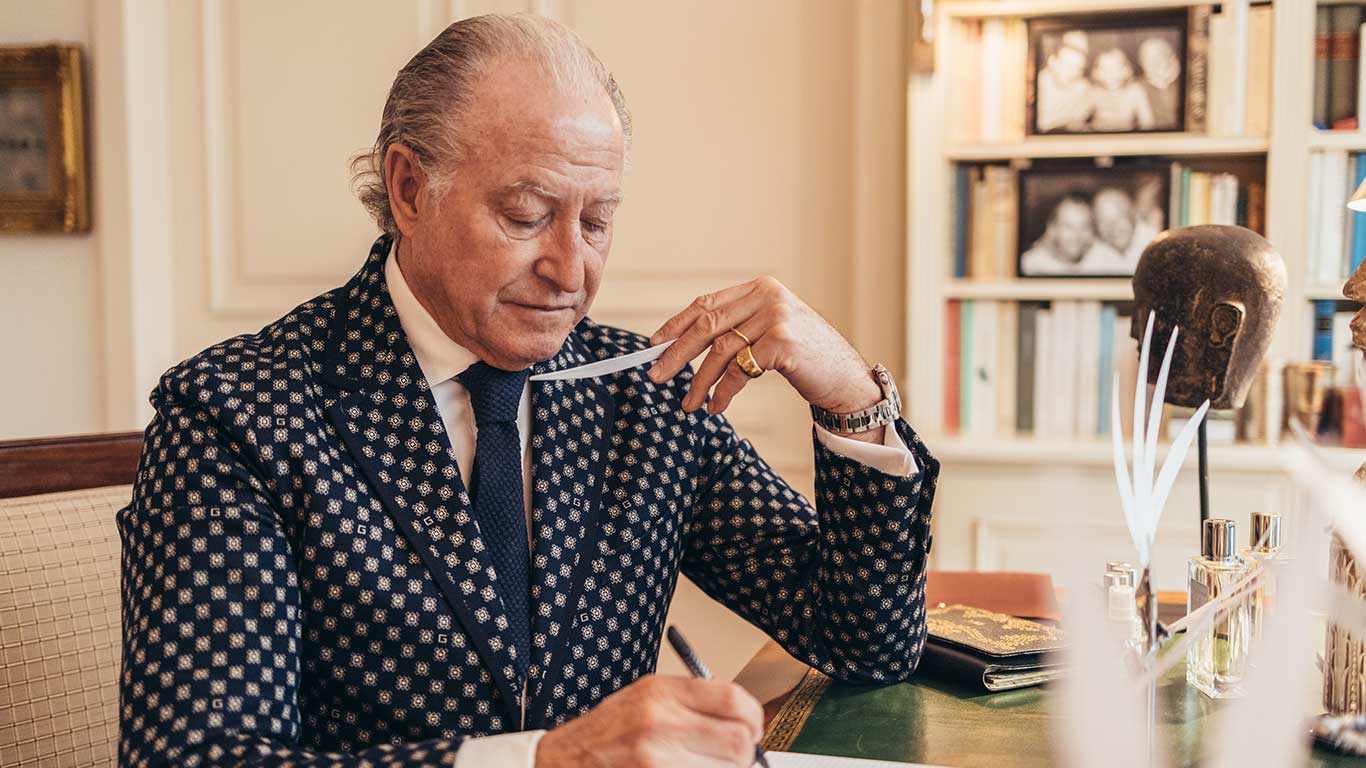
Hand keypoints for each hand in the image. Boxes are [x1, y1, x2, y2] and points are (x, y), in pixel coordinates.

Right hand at [535, 675, 763, 767]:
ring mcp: (655, 759)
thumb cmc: (600, 738)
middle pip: (739, 741)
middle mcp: (659, 722)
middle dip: (741, 756)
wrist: (555, 765)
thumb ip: (691, 706)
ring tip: (700, 767)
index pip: (736, 701)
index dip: (753, 720)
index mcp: (660, 692)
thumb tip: (744, 723)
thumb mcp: (643, 702)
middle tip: (729, 760)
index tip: (750, 730)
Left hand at [647, 276, 883, 440]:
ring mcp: (776, 316)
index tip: (654, 345)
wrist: (846, 379)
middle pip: (707, 325)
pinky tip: (716, 406)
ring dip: (699, 381)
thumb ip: (736, 329)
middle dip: (676, 353)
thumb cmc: (804, 359)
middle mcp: (767, 296)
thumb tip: (681, 346)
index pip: (707, 303)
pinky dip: (723, 392)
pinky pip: (739, 370)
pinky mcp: (783, 341)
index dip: (676, 324)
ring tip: (689, 403)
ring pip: (721, 350)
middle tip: (656, 375)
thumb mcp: (768, 333)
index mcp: (760, 288)